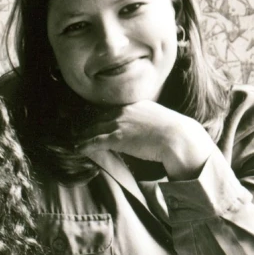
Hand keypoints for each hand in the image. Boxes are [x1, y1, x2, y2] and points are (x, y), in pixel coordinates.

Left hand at [75, 101, 215, 179]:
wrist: (178, 138)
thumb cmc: (174, 133)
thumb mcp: (159, 119)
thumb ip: (147, 121)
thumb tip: (144, 130)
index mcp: (134, 105)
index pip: (111, 110)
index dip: (99, 117)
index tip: (92, 121)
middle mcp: (124, 111)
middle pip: (99, 118)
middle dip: (87, 125)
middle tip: (77, 131)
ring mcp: (119, 123)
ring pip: (94, 129)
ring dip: (83, 136)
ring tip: (75, 141)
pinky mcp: (117, 137)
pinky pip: (95, 141)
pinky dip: (85, 145)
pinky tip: (78, 149)